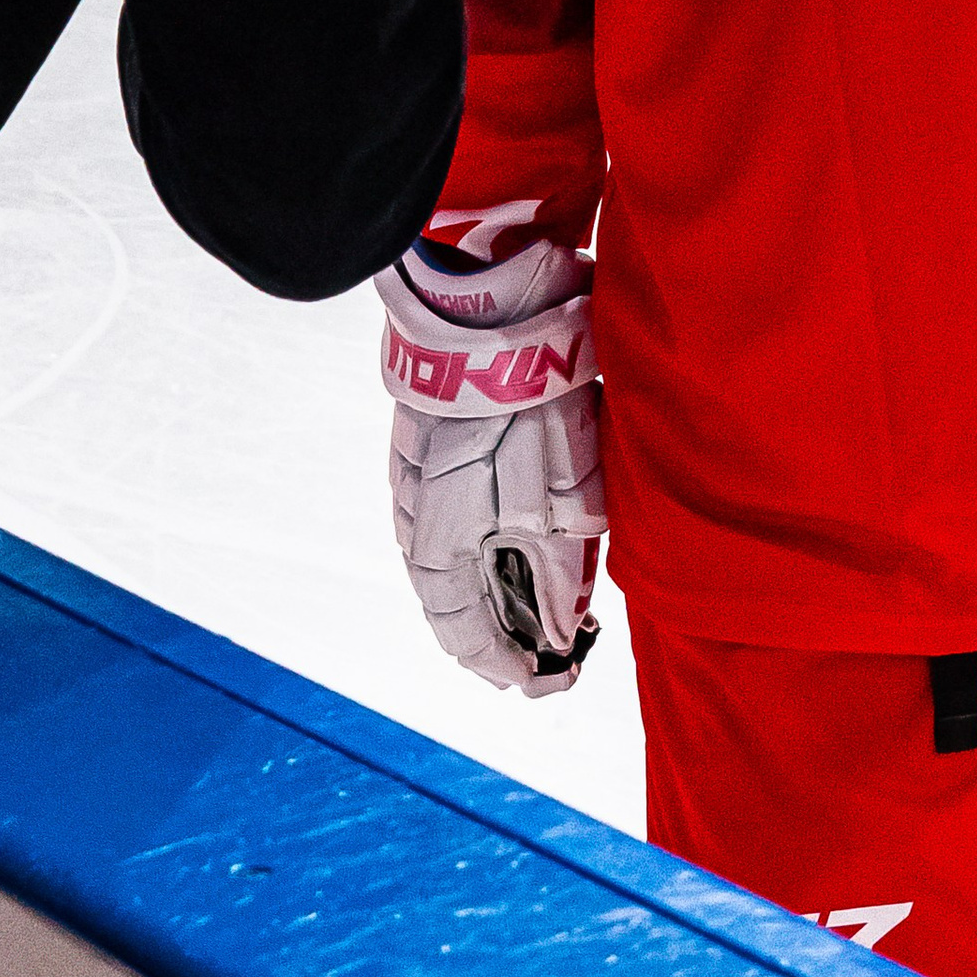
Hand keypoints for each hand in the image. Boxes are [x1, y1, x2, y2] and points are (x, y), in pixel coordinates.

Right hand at [377, 236, 605, 691]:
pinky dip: (483, 539)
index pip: (465, 634)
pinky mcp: (424, 441)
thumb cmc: (529, 396)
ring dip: (494, 582)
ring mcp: (414, 477)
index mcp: (441, 542)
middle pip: (455, 600)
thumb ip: (557, 568)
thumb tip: (557, 630)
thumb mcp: (562, 489)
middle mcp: (417, 518)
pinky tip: (514, 530)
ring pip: (451, 556)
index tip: (550, 677)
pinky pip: (447, 514)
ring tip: (540, 593)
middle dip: (504, 629)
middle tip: (551, 645)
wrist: (487, 299)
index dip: (509, 666)